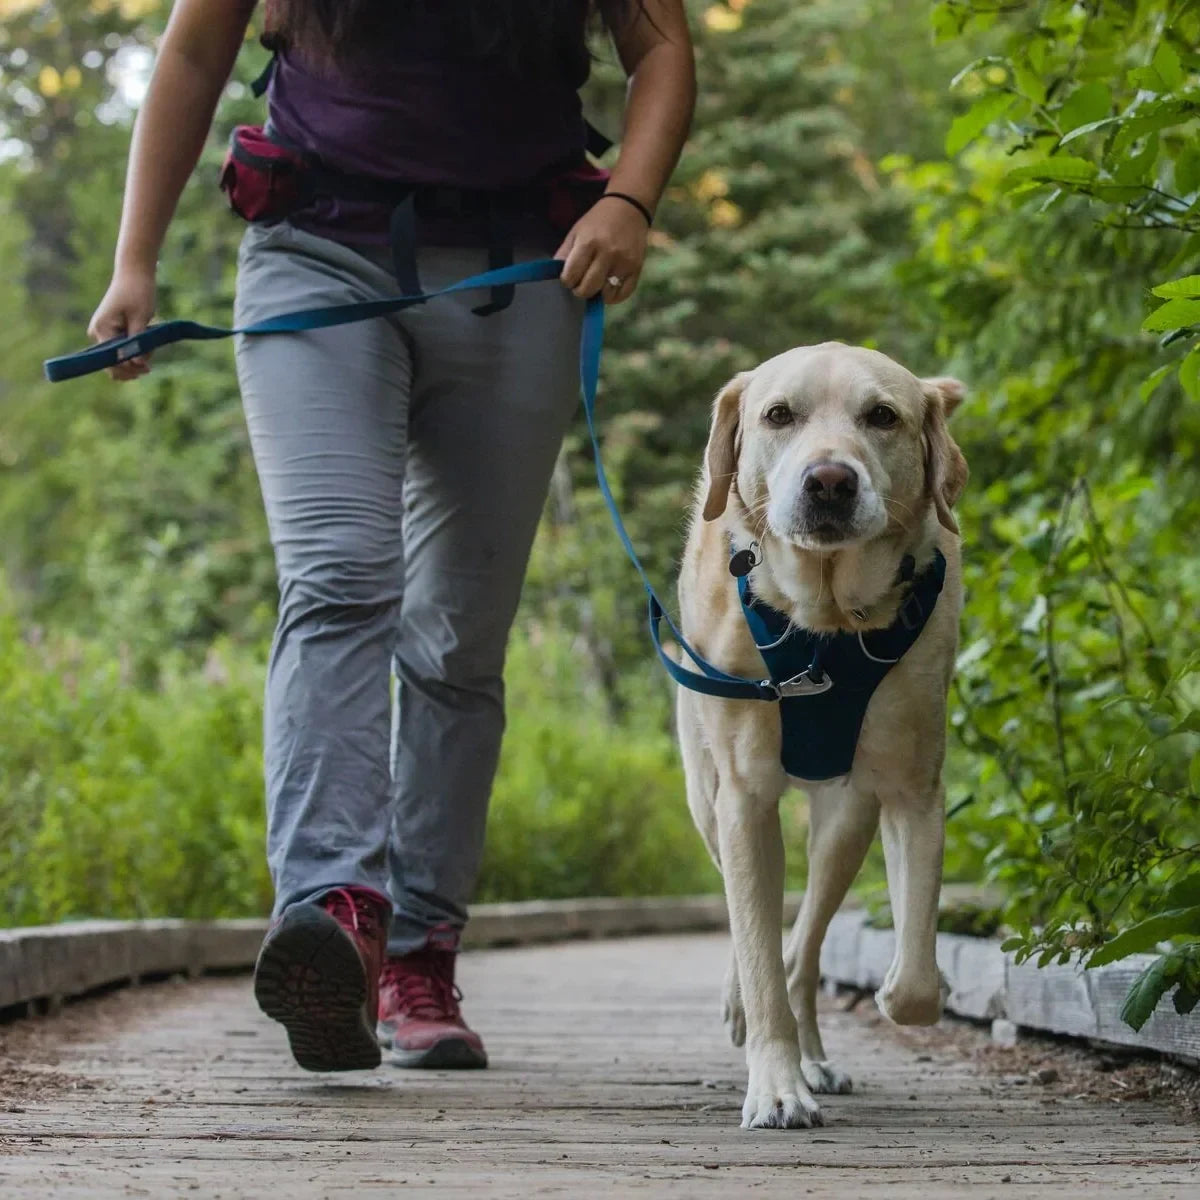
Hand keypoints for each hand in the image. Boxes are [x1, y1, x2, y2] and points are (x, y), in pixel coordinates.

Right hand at [87, 266, 157, 380]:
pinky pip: (122, 350)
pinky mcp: (110, 332)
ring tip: (151, 345)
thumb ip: (137, 342)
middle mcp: (97, 333)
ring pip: (120, 358)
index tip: (147, 368)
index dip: (128, 369)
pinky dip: (135, 350)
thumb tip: (137, 365)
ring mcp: (102, 333)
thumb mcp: (141, 318)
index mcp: (101, 330)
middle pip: (113, 364)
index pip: (111, 361)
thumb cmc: (138, 293)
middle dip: (134, 365)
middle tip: (151, 355)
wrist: (134, 274)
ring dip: (137, 358)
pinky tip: (146, 343)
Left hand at [555, 196, 649, 304]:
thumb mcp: (576, 232)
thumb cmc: (598, 221)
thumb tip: (553, 275)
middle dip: (580, 290)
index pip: (571, 276)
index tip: (569, 277)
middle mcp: (607, 254)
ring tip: (596, 282)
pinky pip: (623, 294)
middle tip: (581, 283)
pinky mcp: (636, 268)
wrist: (629, 207)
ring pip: (605, 295)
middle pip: (588, 289)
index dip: (567, 280)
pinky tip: (608, 287)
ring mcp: (624, 262)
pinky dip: (613, 296)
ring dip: (597, 293)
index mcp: (588, 243)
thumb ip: (564, 254)